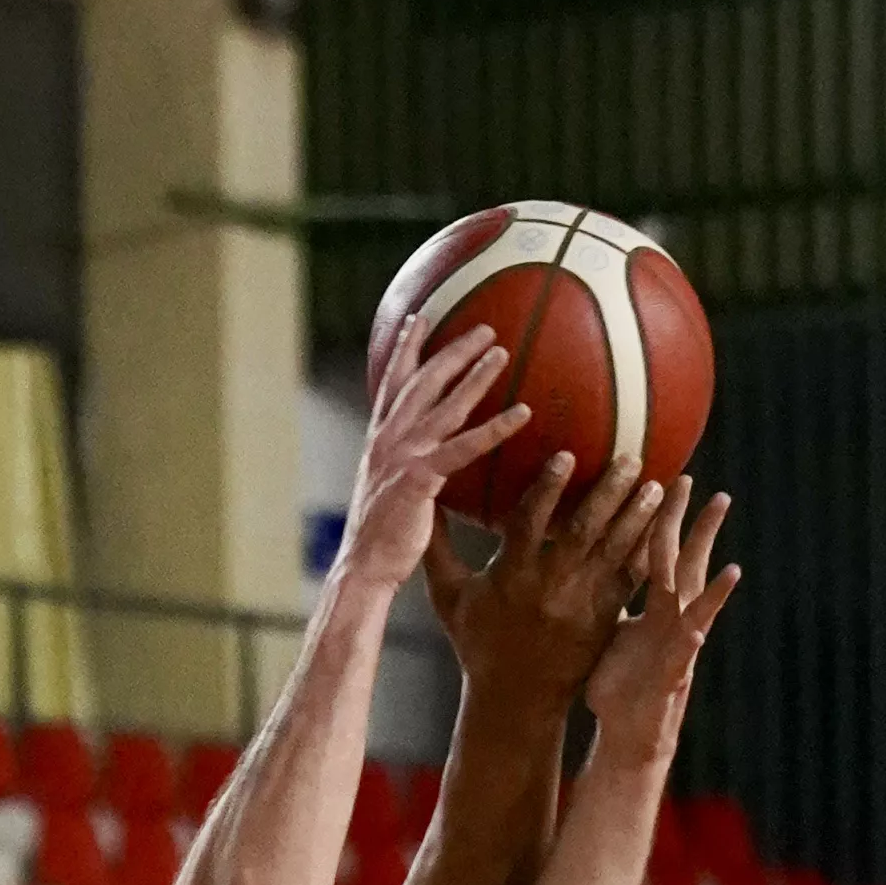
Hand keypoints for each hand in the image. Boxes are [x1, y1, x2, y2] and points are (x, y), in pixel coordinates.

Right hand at [340, 318, 530, 601]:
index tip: (418, 319)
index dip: (405, 349)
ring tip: (502, 352)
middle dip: (451, 349)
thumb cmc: (380, 536)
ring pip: (445, 404)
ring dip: (475, 375)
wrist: (363, 566)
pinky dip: (495, 427)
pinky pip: (464, 446)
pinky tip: (523, 413)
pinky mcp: (420, 477)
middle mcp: (388, 439)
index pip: (392, 384)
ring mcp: (403, 455)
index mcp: (379, 440)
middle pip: (422, 381)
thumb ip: (408, 465)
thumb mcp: (389, 489)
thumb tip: (428, 461)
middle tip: (484, 327)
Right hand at [425, 448, 664, 698]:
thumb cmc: (479, 642)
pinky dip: (648, 552)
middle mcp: (550, 586)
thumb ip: (437, 549)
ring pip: (614, 552)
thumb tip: (423, 503)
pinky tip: (664, 526)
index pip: (530, 522)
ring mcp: (581, 603)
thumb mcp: (450, 597)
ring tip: (657, 485)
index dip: (548, 488)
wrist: (516, 700)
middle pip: (583, 531)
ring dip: (637, 517)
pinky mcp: (605, 618)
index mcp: (512, 575)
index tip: (567, 455)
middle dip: (608, 492)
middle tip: (631, 459)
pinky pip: (631, 579)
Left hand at [579, 478, 738, 748]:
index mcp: (653, 606)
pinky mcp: (672, 674)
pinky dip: (697, 630)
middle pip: (684, 564)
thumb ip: (608, 596)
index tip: (666, 480)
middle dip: (692, 527)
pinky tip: (706, 615)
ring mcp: (675, 644)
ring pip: (695, 602)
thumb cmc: (617, 682)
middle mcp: (669, 619)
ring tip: (729, 551)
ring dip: (713, 579)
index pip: (660, 552)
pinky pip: (686, 650)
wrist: (625, 734)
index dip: (664, 519)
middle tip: (701, 486)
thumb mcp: (609, 629)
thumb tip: (580, 565)